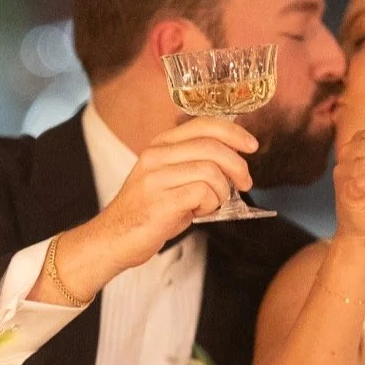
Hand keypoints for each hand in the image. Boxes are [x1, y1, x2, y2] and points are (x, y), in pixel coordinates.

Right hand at [51, 118, 256, 293]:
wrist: (113, 239)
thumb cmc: (147, 212)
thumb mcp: (168, 178)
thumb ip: (194, 164)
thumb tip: (234, 161)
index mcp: (160, 145)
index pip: (203, 125)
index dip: (233, 132)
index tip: (251, 146)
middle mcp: (156, 155)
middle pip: (212, 146)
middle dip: (238, 165)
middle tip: (245, 183)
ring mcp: (156, 178)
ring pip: (211, 171)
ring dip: (222, 192)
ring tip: (212, 204)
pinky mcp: (161, 201)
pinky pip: (203, 193)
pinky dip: (211, 205)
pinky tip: (199, 212)